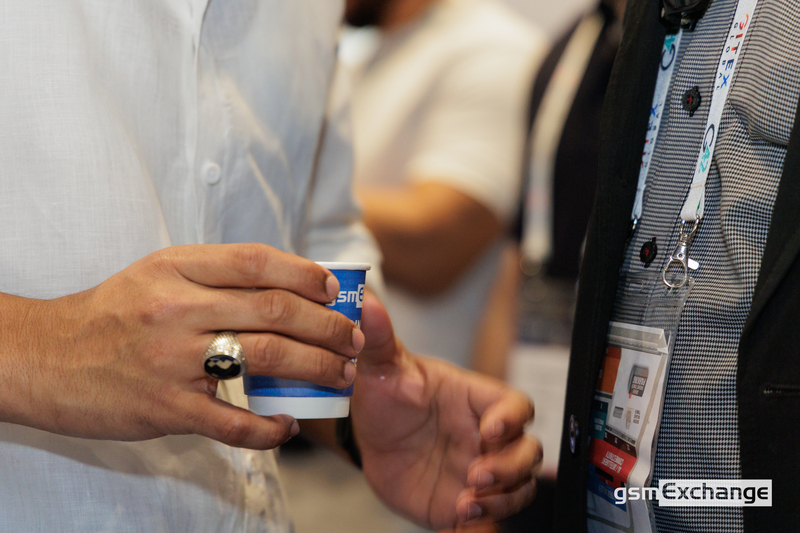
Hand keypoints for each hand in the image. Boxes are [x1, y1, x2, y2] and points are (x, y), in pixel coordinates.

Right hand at [0, 244, 363, 448]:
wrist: (45, 357)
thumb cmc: (112, 313)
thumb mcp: (157, 273)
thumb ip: (214, 273)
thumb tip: (285, 281)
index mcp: (177, 268)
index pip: (258, 262)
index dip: (306, 274)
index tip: (335, 289)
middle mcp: (178, 308)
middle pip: (275, 310)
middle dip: (327, 326)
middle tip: (353, 339)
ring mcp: (172, 359)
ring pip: (266, 358)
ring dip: (315, 368)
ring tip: (339, 375)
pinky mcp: (165, 408)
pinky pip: (231, 421)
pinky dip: (268, 428)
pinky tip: (288, 427)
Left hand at [351, 294, 541, 529]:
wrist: (368, 439)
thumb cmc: (385, 395)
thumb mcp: (381, 368)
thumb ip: (379, 338)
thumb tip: (366, 301)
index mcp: (475, 401)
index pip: (516, 405)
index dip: (512, 419)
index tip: (488, 431)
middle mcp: (485, 437)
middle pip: (528, 452)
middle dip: (510, 468)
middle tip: (475, 477)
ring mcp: (480, 471)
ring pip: (518, 489)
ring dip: (501, 500)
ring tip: (465, 504)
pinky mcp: (466, 503)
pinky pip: (492, 521)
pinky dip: (486, 527)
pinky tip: (464, 526)